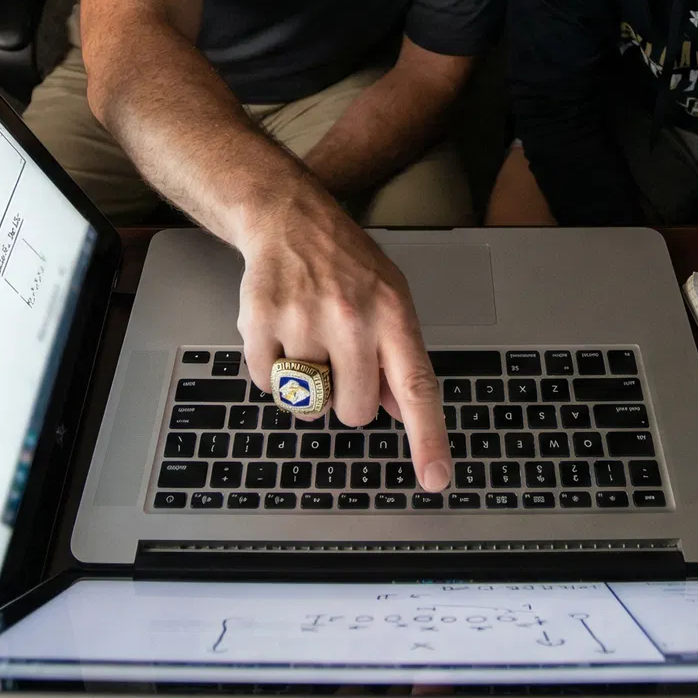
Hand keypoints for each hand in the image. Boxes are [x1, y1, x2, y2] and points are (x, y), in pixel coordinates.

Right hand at [235, 190, 450, 493]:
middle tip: (339, 360)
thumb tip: (400, 410)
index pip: (416, 388)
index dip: (427, 438)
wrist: (290, 220)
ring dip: (307, 383)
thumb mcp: (390, 298)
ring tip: (309, 337)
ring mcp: (304, 320)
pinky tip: (281, 335)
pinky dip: (273, 373)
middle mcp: (352, 319)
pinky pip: (269, 386)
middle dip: (346, 398)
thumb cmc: (347, 264)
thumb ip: (398, 356)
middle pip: (354, 411)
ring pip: (308, 403)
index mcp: (392, 316)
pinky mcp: (262, 321)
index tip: (435, 478)